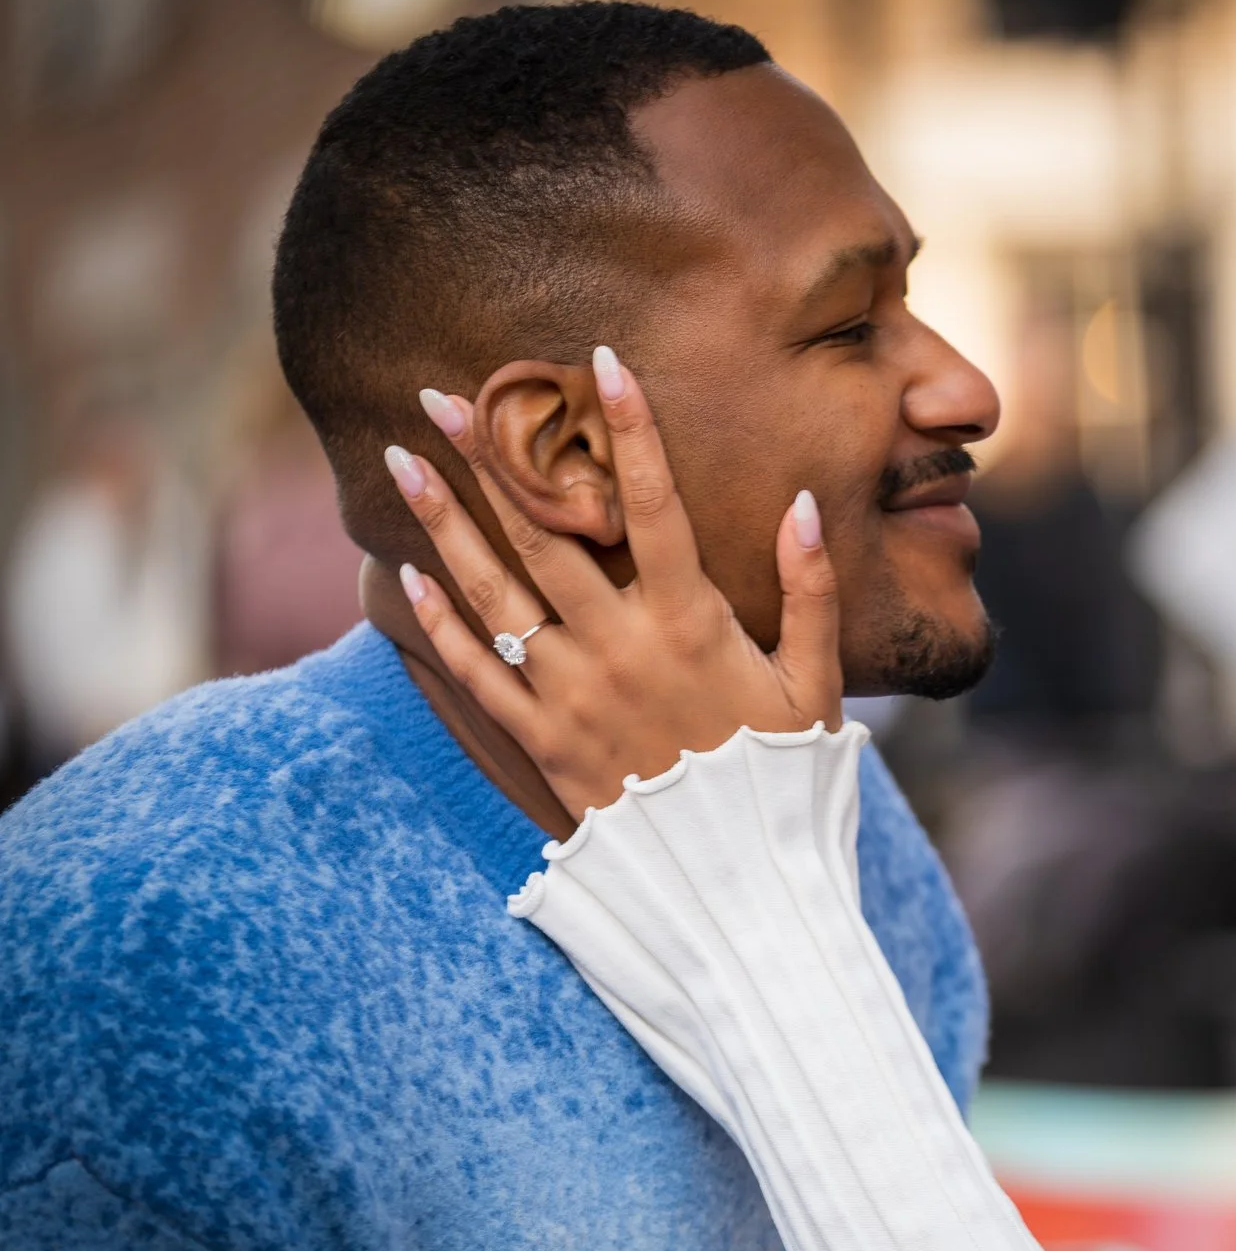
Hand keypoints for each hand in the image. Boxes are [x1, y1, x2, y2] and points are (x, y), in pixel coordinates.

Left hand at [386, 344, 841, 818]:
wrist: (737, 888)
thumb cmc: (785, 783)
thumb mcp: (818, 688)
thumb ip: (811, 593)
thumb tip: (802, 506)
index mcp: (691, 624)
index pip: (652, 503)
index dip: (627, 428)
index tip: (599, 362)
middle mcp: (620, 648)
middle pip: (546, 532)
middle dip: (496, 456)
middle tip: (446, 394)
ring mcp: (573, 696)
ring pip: (494, 591)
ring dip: (446, 519)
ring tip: (403, 458)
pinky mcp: (542, 744)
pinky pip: (477, 674)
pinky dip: (439, 623)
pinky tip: (408, 573)